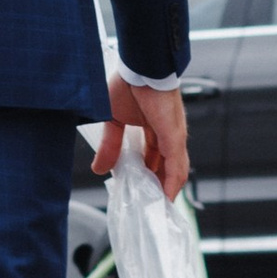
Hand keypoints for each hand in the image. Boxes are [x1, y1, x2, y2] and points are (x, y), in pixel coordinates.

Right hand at [95, 74, 187, 201]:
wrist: (140, 67)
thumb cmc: (129, 84)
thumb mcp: (114, 121)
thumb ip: (110, 145)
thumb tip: (99, 169)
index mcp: (154, 128)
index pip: (154, 157)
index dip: (147, 174)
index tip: (137, 190)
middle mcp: (168, 135)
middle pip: (167, 168)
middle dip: (158, 187)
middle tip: (148, 207)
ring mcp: (174, 137)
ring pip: (175, 171)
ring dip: (167, 191)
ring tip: (157, 210)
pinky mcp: (175, 138)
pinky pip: (177, 167)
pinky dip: (172, 185)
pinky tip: (165, 200)